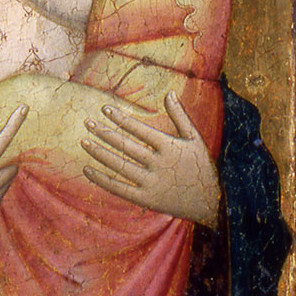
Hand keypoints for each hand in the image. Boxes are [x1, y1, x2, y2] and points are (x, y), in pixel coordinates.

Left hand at [81, 93, 219, 226]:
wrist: (212, 203)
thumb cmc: (202, 167)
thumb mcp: (195, 139)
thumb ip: (180, 116)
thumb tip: (169, 92)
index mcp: (169, 147)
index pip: (140, 129)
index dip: (121, 118)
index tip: (105, 108)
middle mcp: (158, 164)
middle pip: (126, 146)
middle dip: (104, 133)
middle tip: (87, 122)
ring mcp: (151, 182)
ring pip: (120, 166)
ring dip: (100, 153)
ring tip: (84, 141)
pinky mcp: (146, 199)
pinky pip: (119, 188)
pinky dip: (102, 180)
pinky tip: (87, 170)